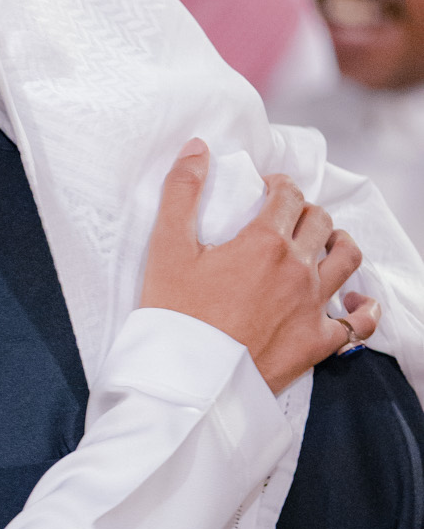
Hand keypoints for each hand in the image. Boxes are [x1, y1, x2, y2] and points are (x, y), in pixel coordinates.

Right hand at [141, 139, 380, 394]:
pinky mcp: (318, 343)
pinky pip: (359, 322)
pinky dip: (363, 308)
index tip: (265, 190)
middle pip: (319, 222)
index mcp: (264, 242)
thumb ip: (181, 193)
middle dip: (306, 211)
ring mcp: (312, 306)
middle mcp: (298, 269)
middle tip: (287, 218)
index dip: (278, 185)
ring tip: (325, 243)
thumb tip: (196, 147)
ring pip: (347, 259)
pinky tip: (356, 301)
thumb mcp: (166, 249)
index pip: (287, 195)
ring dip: (339, 243)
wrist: (188, 381)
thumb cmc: (174, 317)